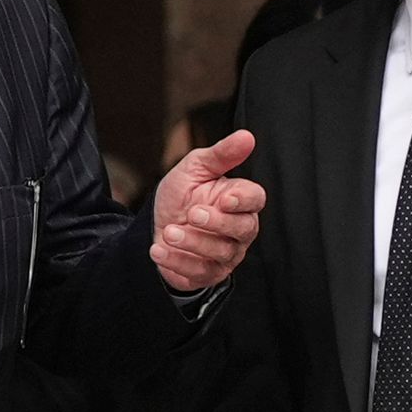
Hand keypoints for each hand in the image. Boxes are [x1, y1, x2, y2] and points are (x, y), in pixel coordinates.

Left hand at [149, 130, 264, 292]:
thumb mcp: (196, 168)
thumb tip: (247, 137)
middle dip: (218, 223)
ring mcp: (226, 254)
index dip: (244, 200)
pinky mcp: (208, 273)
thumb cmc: (183, 195)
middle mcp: (239, 229)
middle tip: (193, 213)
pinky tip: (158, 250)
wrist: (156, 225)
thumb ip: (221, 155)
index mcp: (240, 200)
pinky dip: (177, 261)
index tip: (226, 198)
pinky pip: (199, 271)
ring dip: (193, 242)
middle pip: (244, 229)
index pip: (255, 200)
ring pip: (222, 252)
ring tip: (170, 231)